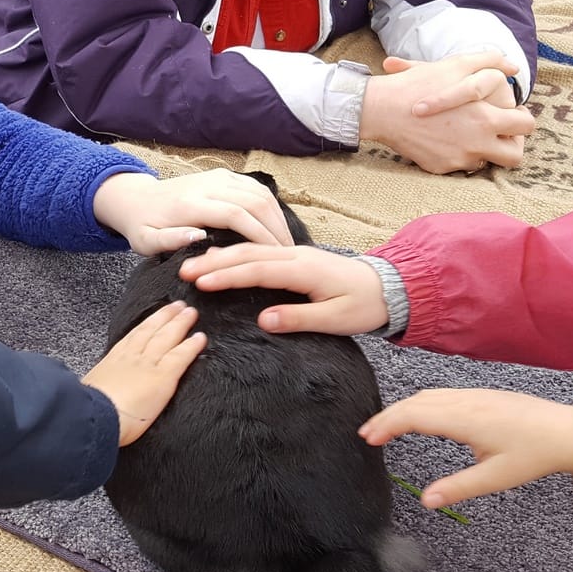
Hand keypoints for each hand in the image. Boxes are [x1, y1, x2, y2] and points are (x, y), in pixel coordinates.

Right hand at [81, 301, 205, 445]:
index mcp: (112, 361)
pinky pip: (180, 356)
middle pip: (151, 331)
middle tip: (177, 305)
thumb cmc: (88, 410)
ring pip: (166, 338)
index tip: (154, 317)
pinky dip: (191, 346)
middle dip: (165, 316)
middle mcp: (131, 357)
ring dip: (179, 323)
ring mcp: (148, 364)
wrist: (94, 416)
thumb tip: (97, 389)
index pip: (132, 338)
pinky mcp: (163, 376)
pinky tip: (200, 338)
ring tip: (190, 313)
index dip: (146, 325)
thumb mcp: (89, 390)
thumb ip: (99, 386)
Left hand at [92, 169, 293, 251]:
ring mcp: (217, 177)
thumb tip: (199, 238)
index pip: (236, 215)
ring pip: (260, 193)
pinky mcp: (223, 175)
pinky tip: (276, 228)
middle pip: (255, 202)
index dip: (259, 235)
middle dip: (275, 228)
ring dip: (277, 218)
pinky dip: (271, 207)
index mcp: (190, 203)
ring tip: (286, 244)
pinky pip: (255, 188)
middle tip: (288, 254)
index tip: (274, 256)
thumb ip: (170, 240)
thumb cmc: (143, 226)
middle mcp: (208, 185)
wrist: (136, 198)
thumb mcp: (146, 241)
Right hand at [177, 243, 386, 333]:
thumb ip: (298, 318)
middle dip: (214, 262)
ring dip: (220, 257)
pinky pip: (259, 252)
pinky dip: (235, 254)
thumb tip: (263, 320)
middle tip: (183, 271)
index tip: (200, 282)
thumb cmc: (363, 306)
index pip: (257, 271)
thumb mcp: (335, 319)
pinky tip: (219, 257)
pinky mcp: (295, 257)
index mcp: (303, 270)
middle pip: (248, 255)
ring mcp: (294, 254)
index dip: (227, 276)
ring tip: (192, 264)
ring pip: (250, 251)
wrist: (388, 287)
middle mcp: (295, 256)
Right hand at [359, 53, 532, 173]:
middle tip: (501, 133)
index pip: (526, 127)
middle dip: (512, 145)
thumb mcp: (457, 64)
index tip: (512, 115)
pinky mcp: (438, 168)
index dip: (523, 120)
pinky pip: (457, 165)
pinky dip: (455, 153)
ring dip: (481, 149)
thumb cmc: (419, 84)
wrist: (381, 110)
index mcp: (487, 120)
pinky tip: (443, 137)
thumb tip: (513, 67)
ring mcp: (457, 160)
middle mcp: (476, 145)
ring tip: (467, 132)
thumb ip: (491, 61)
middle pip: (514, 157)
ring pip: (484, 161)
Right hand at [359, 390, 572, 507]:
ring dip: (403, 408)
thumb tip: (426, 501)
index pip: (413, 416)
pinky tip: (419, 416)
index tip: (368, 439)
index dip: (386, 425)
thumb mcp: (496, 478)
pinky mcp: (483, 395)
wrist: (570, 432)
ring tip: (386, 426)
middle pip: (415, 402)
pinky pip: (443, 394)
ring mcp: (475, 394)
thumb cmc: (536, 455)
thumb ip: (457, 488)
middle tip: (367, 434)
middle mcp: (467, 401)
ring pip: (428, 395)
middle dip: (387, 416)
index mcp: (466, 419)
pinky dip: (421, 404)